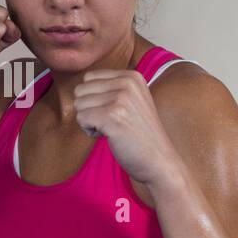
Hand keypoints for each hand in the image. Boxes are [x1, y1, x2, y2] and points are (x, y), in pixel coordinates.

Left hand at [74, 69, 181, 189]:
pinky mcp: (112, 116)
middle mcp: (127, 83)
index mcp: (132, 76)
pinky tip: (109, 136)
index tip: (116, 112)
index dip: (95, 98)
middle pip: (81, 90)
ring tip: (113, 129)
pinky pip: (81, 118)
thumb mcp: (133, 101)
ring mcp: (121, 99)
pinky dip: (90, 131)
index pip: (89, 78)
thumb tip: (78, 87)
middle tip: (113, 122)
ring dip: (90, 121)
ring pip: (79, 104)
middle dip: (90, 109)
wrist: (159, 161)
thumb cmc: (141, 135)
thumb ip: (111, 88)